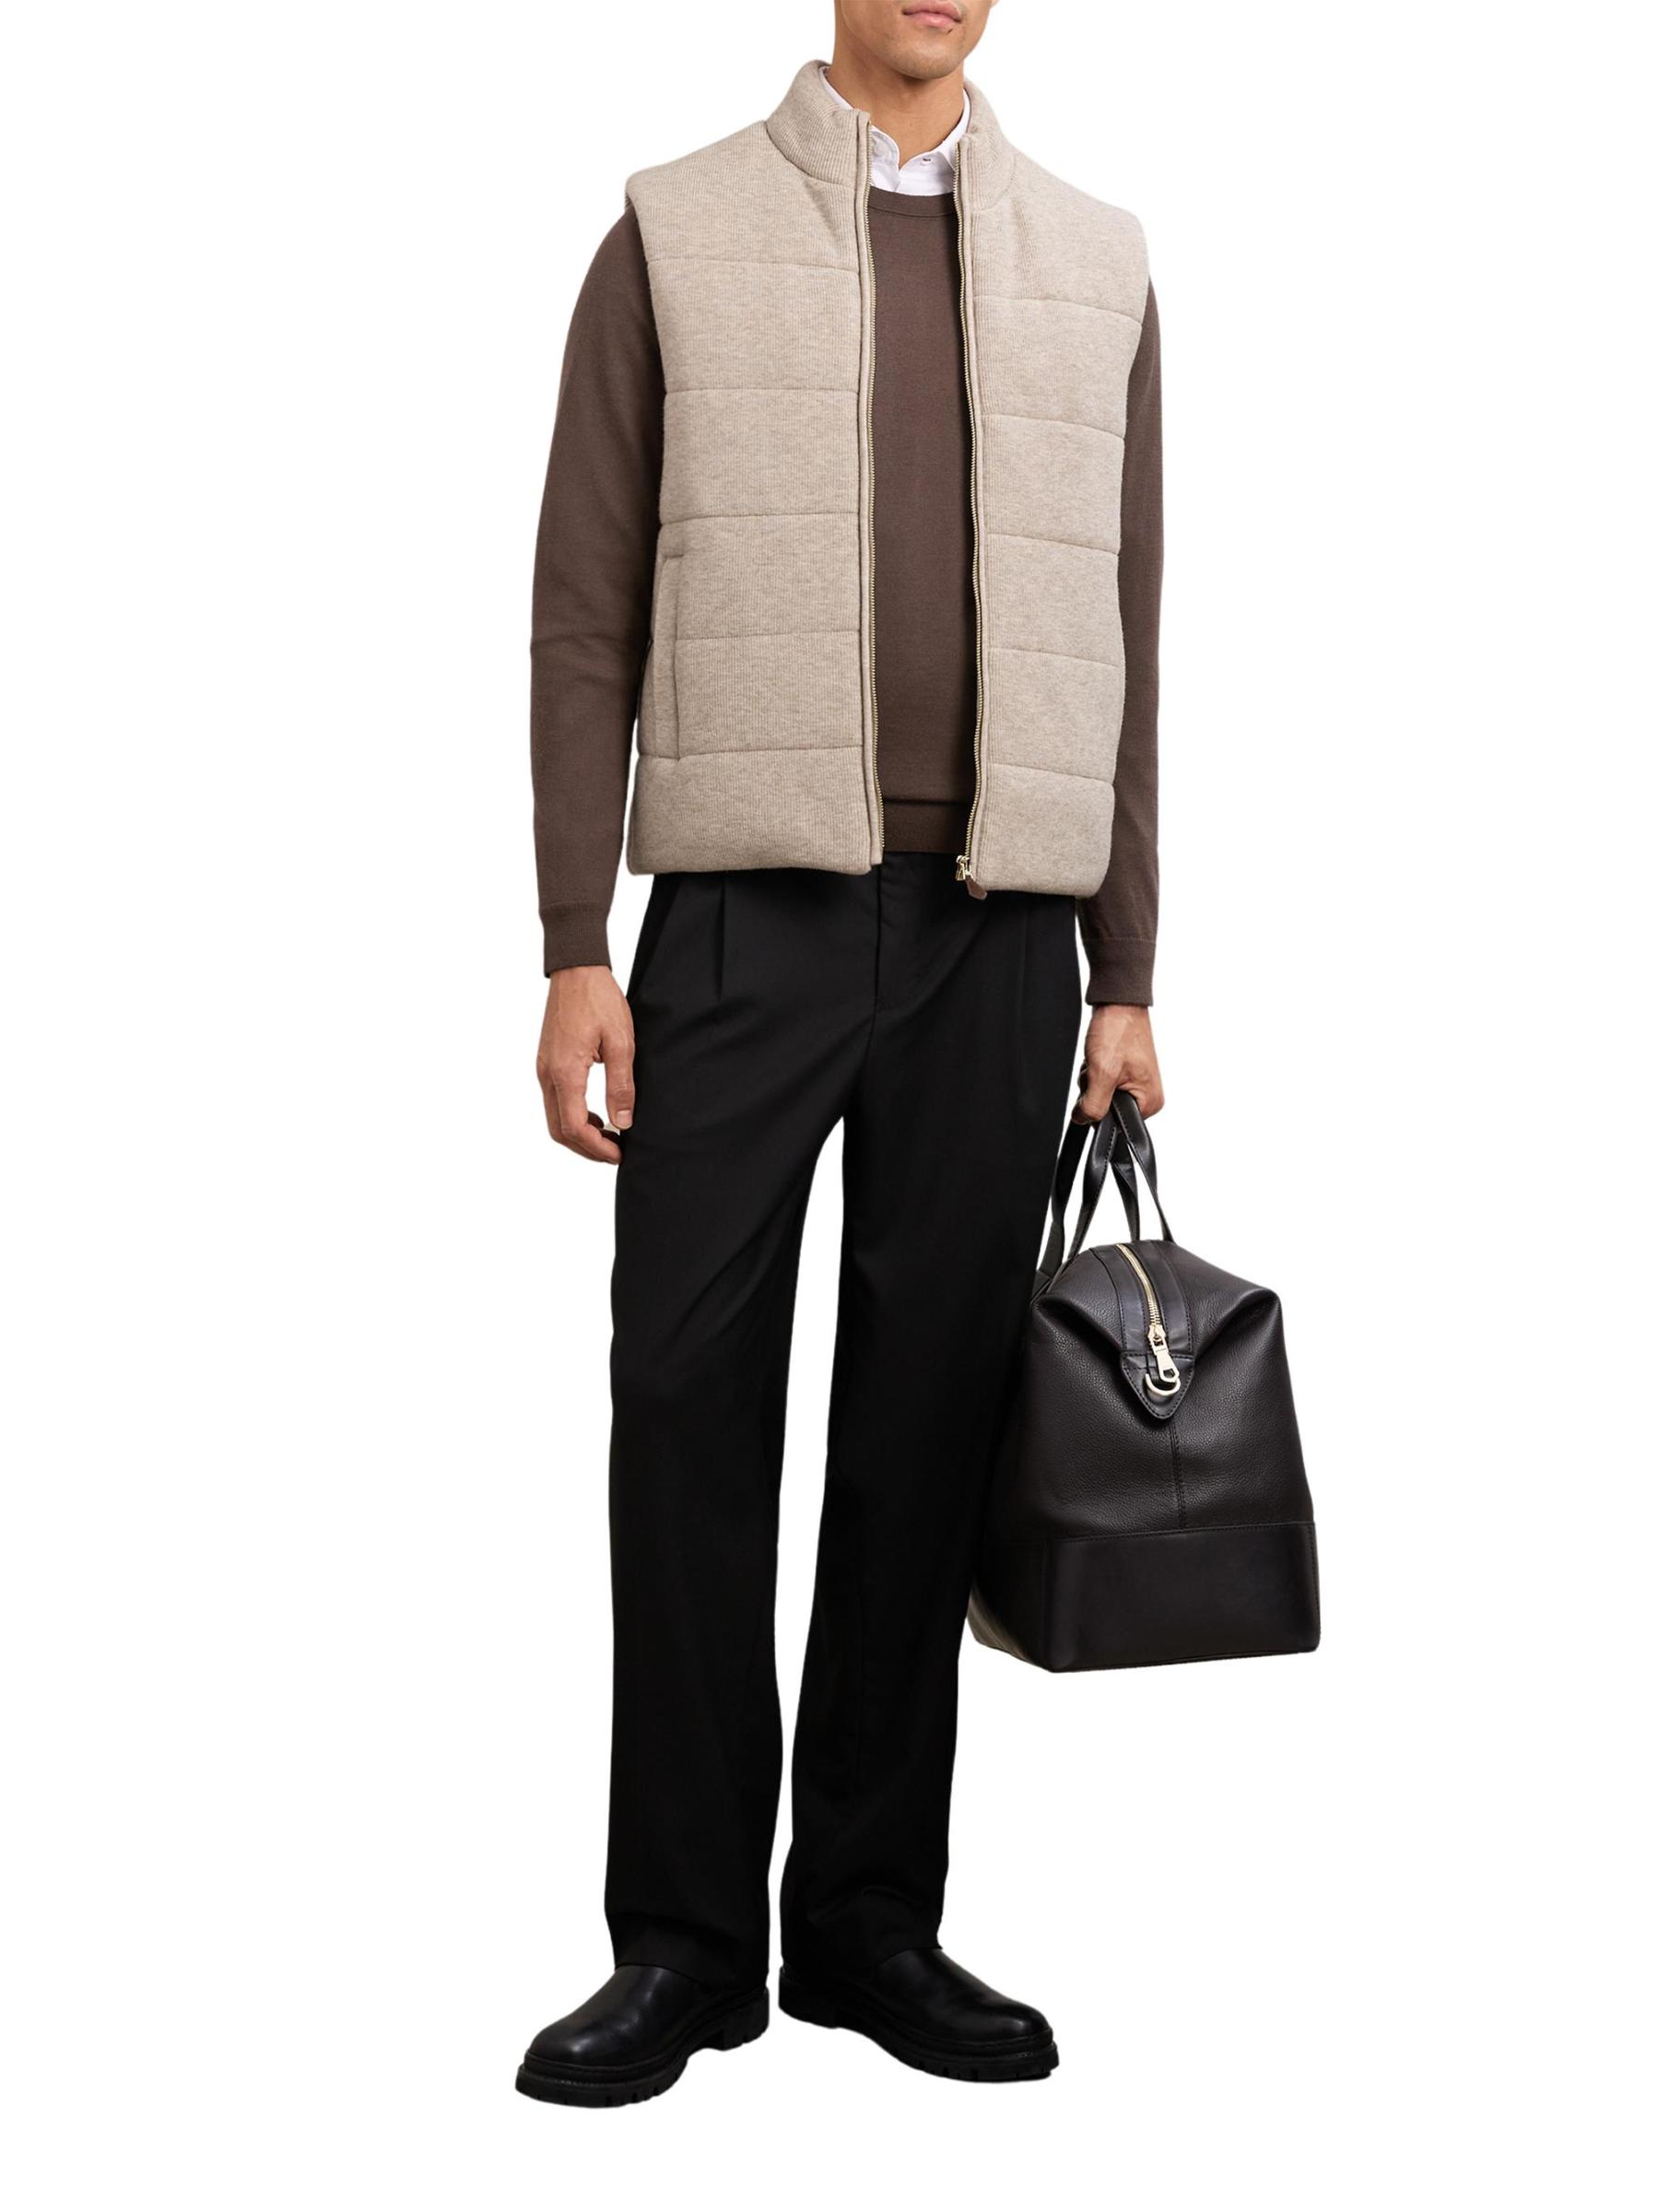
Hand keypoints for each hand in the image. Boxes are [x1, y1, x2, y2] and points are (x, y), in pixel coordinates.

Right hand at [536, 966, 634, 1163]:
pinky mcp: (546, 1063)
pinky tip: (597, 1115)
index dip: (596, 1148)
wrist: (576, 970)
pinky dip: (574, 1117)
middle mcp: (547, 1074)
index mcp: (565, 1072)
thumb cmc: (599, 1000)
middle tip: (616, 1153)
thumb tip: (624, 1121)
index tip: (620, 1154)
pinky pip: (555, 1102)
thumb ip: (621, 1085)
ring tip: (610, 1137)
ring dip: (580, 1134)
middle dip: (587, 1148)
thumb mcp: (620, 1042)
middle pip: (559, 1130)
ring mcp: (543, 1069)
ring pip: (555, 1118)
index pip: (574, 1127)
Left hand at [1074, 1004, 1163, 1124]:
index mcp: (1149, 1103)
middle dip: (1093, 1090)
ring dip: (1092, 1079)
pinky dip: (1094, 1071)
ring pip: (1099, 1095)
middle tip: (1100, 1067)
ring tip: (1101, 1058)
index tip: (1099, 1085)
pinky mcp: (1125, 1072)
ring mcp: (1135, 1083)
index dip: (1097, 1108)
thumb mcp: (1103, 1073)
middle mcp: (1146, 1096)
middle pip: (1105, 1109)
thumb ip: (1093, 1105)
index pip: (1113, 1125)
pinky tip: (1099, 1056)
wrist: (1118, 1001)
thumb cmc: (1119, 1030)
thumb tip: (1082, 1121)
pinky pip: (1101, 1082)